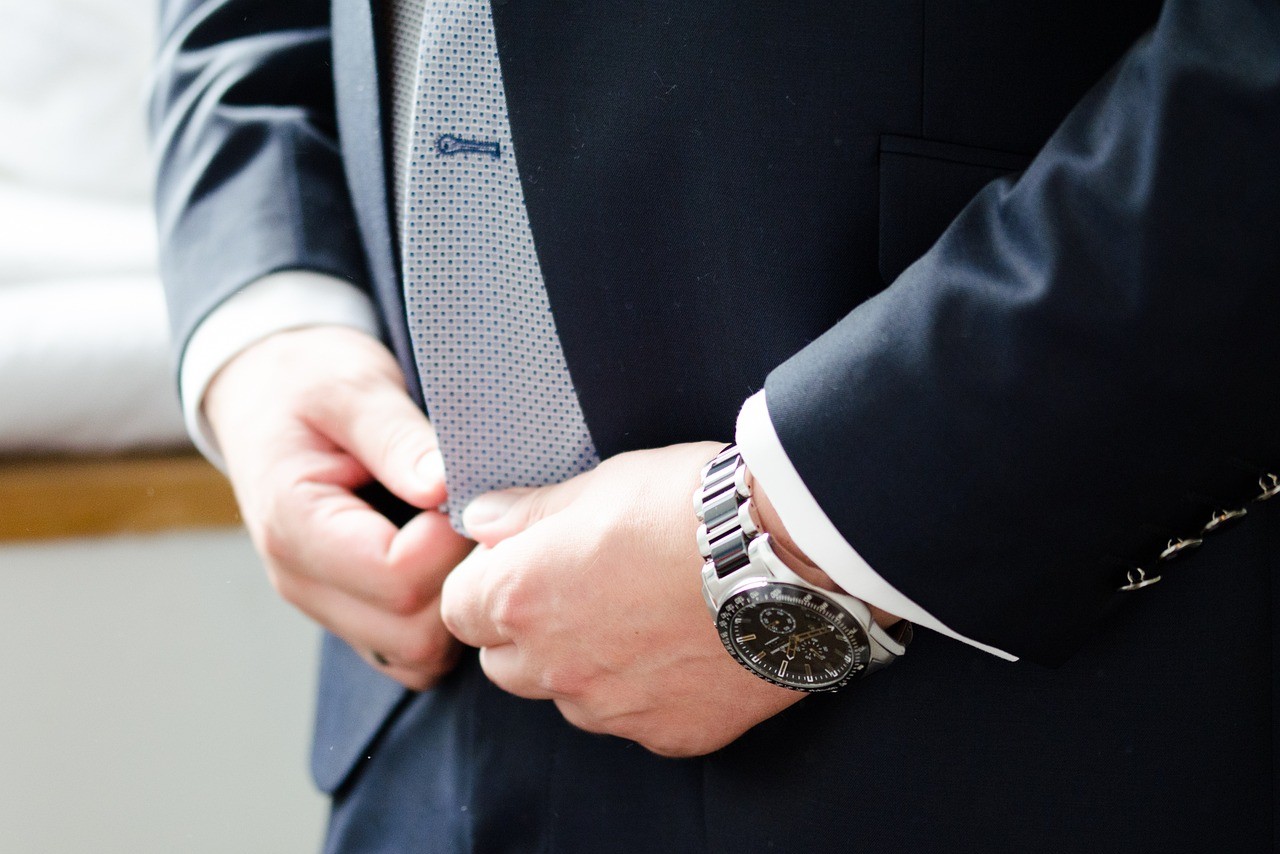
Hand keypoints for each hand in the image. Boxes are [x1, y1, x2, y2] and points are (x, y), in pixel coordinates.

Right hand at [205, 326, 472, 689]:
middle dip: (459, 580)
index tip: (459, 492)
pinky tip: (448, 559)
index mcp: (295, 525)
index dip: (448, 542)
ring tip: (461, 536)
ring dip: (454, 605)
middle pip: (411, 634)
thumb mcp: (352, 388)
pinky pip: (409, 653)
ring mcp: (324, 604)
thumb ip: (396, 438)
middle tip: (473, 517)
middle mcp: (302, 581)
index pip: (397, 578)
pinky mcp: (348, 612)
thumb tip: (442, 487)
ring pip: (415, 657)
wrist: (263, 393)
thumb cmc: (308, 383)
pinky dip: (442, 619)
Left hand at [439, 442, 804, 756]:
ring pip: (571, 697)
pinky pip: (636, 719)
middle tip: (581, 588)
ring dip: (585, 665)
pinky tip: (686, 646)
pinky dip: (648, 690)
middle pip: (505, 663)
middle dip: (525, 630)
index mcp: (523, 597)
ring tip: (643, 616)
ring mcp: (613, 708)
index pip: (460, 608)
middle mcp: (556, 666)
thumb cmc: (692, 506)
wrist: (793, 556)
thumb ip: (531, 513)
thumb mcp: (603, 483)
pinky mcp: (670, 734)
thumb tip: (481, 520)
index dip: (486, 583)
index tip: (522, 562)